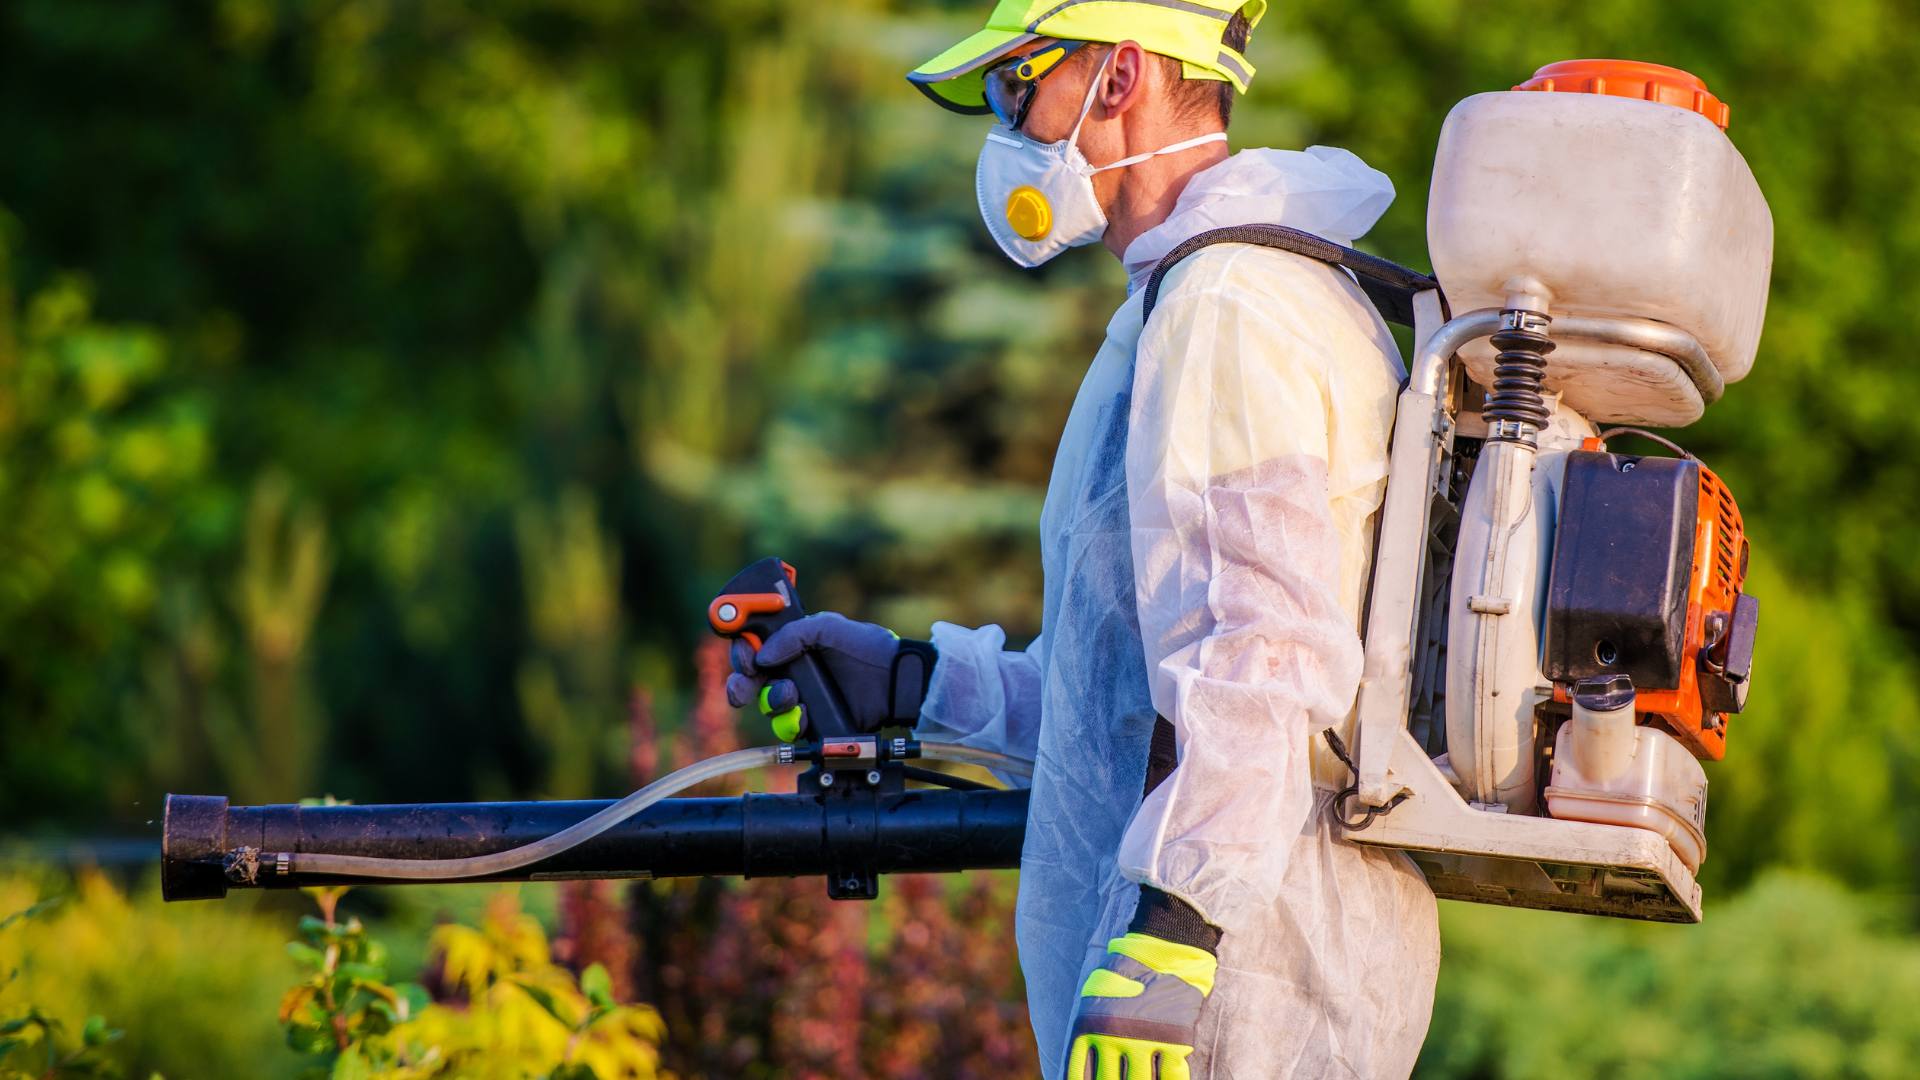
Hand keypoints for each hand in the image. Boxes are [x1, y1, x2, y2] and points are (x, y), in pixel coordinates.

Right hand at [725, 612, 934, 739]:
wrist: (896, 682)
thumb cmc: (870, 648)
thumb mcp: (830, 627)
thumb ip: (795, 633)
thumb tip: (764, 654)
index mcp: (794, 644)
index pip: (756, 647)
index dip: (743, 652)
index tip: (745, 657)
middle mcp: (794, 671)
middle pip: (752, 680)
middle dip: (741, 684)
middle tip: (743, 689)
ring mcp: (804, 696)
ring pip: (768, 705)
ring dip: (772, 701)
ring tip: (791, 695)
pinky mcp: (814, 720)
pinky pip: (788, 727)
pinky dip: (790, 723)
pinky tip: (803, 714)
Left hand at [1065, 930, 1216, 1079]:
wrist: (1164, 950)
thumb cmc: (1126, 970)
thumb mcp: (1095, 993)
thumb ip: (1087, 1028)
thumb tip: (1078, 1064)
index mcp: (1090, 1026)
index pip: (1080, 1074)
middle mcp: (1113, 1037)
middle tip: (1121, 1079)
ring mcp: (1144, 1040)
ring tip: (1142, 1078)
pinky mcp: (1175, 1040)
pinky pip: (1171, 1077)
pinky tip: (1165, 1079)